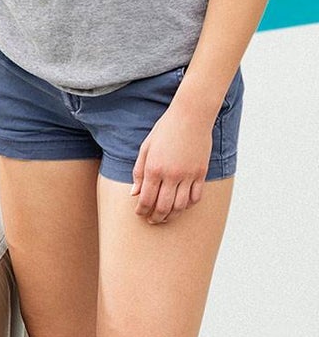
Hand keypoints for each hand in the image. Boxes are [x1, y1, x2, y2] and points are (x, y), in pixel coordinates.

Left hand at [130, 101, 214, 222]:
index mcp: (154, 169)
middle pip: (163, 207)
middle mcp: (172, 175)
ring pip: (181, 206)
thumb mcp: (145, 149)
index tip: (139, 214)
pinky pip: (196, 196)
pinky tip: (182, 206)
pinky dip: (188, 205)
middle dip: (156, 218)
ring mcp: (189, 175)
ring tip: (165, 217)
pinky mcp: (202, 172)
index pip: (146, 200)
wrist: (191, 115)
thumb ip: (138, 173)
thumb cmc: (165, 130)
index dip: (142, 211)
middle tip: (152, 220)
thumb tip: (134, 194)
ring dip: (172, 215)